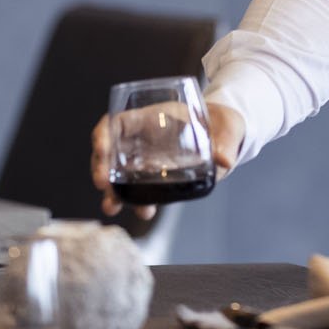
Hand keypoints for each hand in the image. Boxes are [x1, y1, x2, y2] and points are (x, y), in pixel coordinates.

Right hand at [92, 101, 243, 220]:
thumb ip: (226, 141)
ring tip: (112, 208)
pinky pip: (142, 189)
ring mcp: (150, 159)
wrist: (228, 135)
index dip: (104, 134)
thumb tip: (225, 160)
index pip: (119, 122)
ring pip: (122, 174)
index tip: (101, 149)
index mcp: (154, 117)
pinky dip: (139, 201)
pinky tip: (145, 212)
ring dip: (114, 192)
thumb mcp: (228, 125)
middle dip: (101, 168)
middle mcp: (146, 139)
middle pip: (112, 151)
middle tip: (103, 186)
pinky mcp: (160, 177)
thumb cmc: (223, 121)